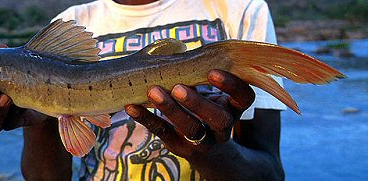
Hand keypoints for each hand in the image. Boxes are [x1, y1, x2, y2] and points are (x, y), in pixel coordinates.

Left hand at [125, 69, 254, 159]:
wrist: (206, 149)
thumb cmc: (204, 106)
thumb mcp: (210, 91)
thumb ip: (199, 72)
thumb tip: (171, 46)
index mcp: (234, 108)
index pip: (244, 98)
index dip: (232, 86)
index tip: (212, 71)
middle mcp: (223, 127)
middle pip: (217, 118)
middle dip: (197, 102)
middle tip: (178, 87)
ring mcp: (203, 141)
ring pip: (191, 129)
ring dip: (172, 110)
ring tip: (154, 92)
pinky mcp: (180, 147)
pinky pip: (163, 134)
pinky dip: (147, 119)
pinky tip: (132, 107)